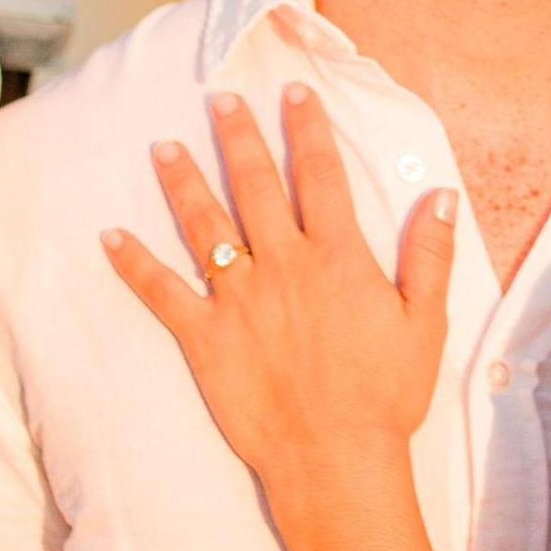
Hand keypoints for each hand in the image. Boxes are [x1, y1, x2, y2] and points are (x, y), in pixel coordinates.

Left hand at [103, 86, 454, 501]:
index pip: (321, 176)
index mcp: (338, 258)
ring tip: (163, 145)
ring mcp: (239, 300)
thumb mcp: (425, 321)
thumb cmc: (387, 393)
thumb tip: (441, 196)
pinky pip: (161, 293)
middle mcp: (283, 267)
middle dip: (239, 137)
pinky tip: (109, 238)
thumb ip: (430, 254)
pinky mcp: (205, 338)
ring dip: (183, 182)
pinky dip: (133, 264)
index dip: (308, 129)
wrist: (336, 458)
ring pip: (204, 227)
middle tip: (220, 98)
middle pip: (256, 187)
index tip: (294, 92)